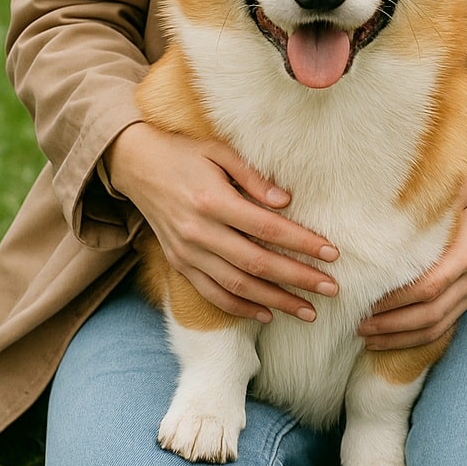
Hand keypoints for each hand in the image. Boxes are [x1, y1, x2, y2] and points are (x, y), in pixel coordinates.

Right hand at [105, 121, 338, 322]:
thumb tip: (286, 202)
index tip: (331, 254)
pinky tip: (266, 314)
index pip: (267, 227)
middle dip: (297, 278)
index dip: (301, 242)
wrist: (135, 166)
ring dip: (275, 301)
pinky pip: (211, 293)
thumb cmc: (185, 154)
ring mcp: (186, 252)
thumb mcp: (220, 151)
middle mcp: (198, 232)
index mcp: (212, 200)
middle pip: (256, 262)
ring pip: (236, 285)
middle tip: (331, 289)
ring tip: (307, 311)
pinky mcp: (178, 264)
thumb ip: (253, 177)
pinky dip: (239, 307)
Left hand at [358, 164, 466, 351]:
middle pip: (431, 313)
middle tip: (360, 326)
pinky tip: (391, 338)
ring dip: (402, 337)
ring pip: (437, 327)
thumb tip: (397, 201)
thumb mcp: (460, 186)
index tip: (368, 302)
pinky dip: (416, 337)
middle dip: (393, 325)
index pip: (430, 286)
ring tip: (369, 338)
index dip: (398, 299)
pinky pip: (444, 327)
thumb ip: (435, 199)